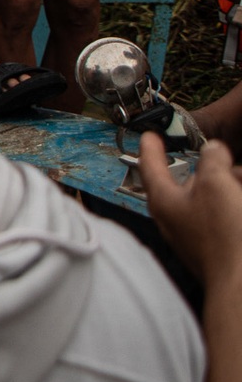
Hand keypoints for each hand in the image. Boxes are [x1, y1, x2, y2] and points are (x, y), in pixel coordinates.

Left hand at [140, 136, 241, 288]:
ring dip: (232, 187)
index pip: (151, 166)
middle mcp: (177, 218)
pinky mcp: (218, 246)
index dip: (151, 147)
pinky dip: (237, 207)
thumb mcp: (217, 184)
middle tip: (229, 164)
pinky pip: (227, 217)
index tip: (149, 136)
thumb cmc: (225, 238)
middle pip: (193, 183)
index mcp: (165, 201)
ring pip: (216, 198)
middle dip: (216, 171)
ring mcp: (198, 234)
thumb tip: (212, 150)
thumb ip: (212, 160)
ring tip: (241, 187)